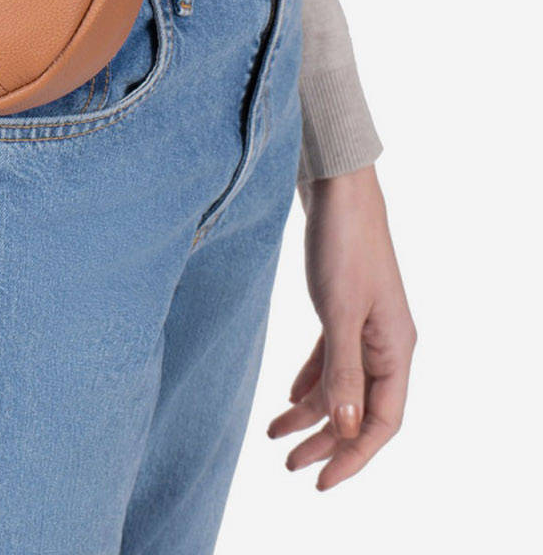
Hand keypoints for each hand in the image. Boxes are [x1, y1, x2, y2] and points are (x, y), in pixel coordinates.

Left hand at [268, 165, 416, 489]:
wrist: (336, 189)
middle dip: (326, 441)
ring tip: (275, 435)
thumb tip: (347, 427)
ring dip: (313, 413)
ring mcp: (366, 325)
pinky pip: (332, 359)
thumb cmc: (342, 245)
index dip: (354, 456)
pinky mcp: (345, 308)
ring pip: (343, 385)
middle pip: (361, 409)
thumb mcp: (338, 311)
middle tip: (289, 465)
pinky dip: (312, 381)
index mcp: (395, 348)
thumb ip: (342, 370)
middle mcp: (386, 342)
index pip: (383, 421)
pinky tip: (290, 398)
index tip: (320, 482)